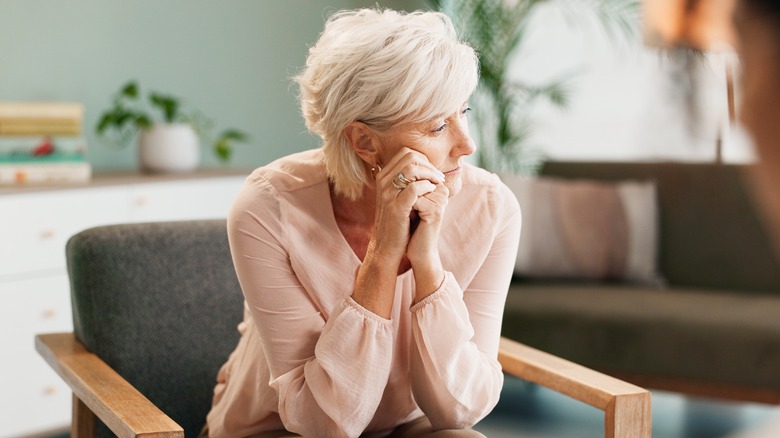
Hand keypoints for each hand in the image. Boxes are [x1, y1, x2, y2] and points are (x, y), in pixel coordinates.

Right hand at [371, 147, 444, 265]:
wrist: (388, 246)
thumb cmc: (398, 221)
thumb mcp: (400, 197)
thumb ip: (408, 181)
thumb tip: (427, 166)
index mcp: (383, 176)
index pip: (406, 153)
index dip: (423, 158)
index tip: (433, 171)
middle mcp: (383, 181)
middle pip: (409, 156)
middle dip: (429, 164)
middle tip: (439, 177)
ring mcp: (387, 193)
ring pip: (412, 169)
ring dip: (430, 174)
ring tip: (438, 183)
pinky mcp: (396, 207)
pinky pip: (414, 188)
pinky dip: (427, 187)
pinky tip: (433, 192)